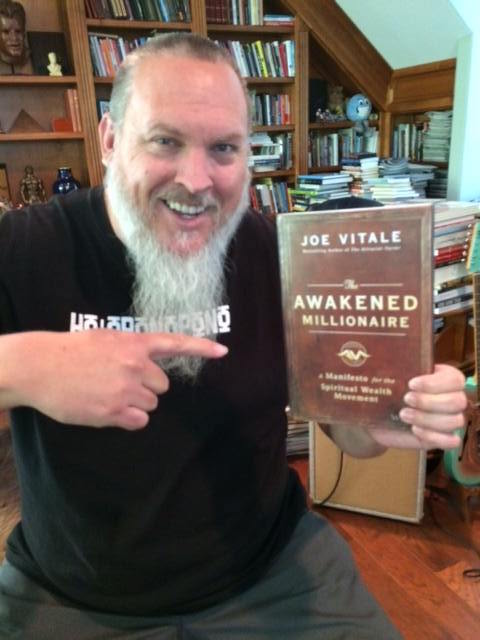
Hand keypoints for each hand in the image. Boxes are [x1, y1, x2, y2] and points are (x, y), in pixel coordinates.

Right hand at [4, 330, 226, 429]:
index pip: (175, 343)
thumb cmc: (70, 350)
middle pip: (162, 386)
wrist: (40, 366)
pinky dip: (129, 419)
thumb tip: (147, 362)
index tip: (224, 352)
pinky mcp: (113, 411)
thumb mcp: (105, 337)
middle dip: (147, 387)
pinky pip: (139, 421)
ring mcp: (125, 389)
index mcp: (133, 343)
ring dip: (136, 403)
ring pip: (151, 405)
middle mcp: (135, 365)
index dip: (202, 348)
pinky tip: (109, 409)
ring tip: (109, 394)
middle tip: (120, 382)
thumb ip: (130, 348)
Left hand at [366, 364, 466, 450]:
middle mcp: (452, 398)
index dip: (436, 383)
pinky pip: (451, 441)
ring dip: (427, 418)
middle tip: (406, 399)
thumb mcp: (391, 376)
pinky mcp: (442, 439)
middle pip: (457, 401)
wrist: (378, 417)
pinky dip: (433, 436)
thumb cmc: (388, 392)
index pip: (455, 379)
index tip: (411, 384)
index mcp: (444, 378)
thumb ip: (395, 366)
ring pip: (454, 421)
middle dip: (430, 401)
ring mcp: (449, 419)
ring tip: (403, 414)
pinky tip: (415, 430)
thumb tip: (376, 350)